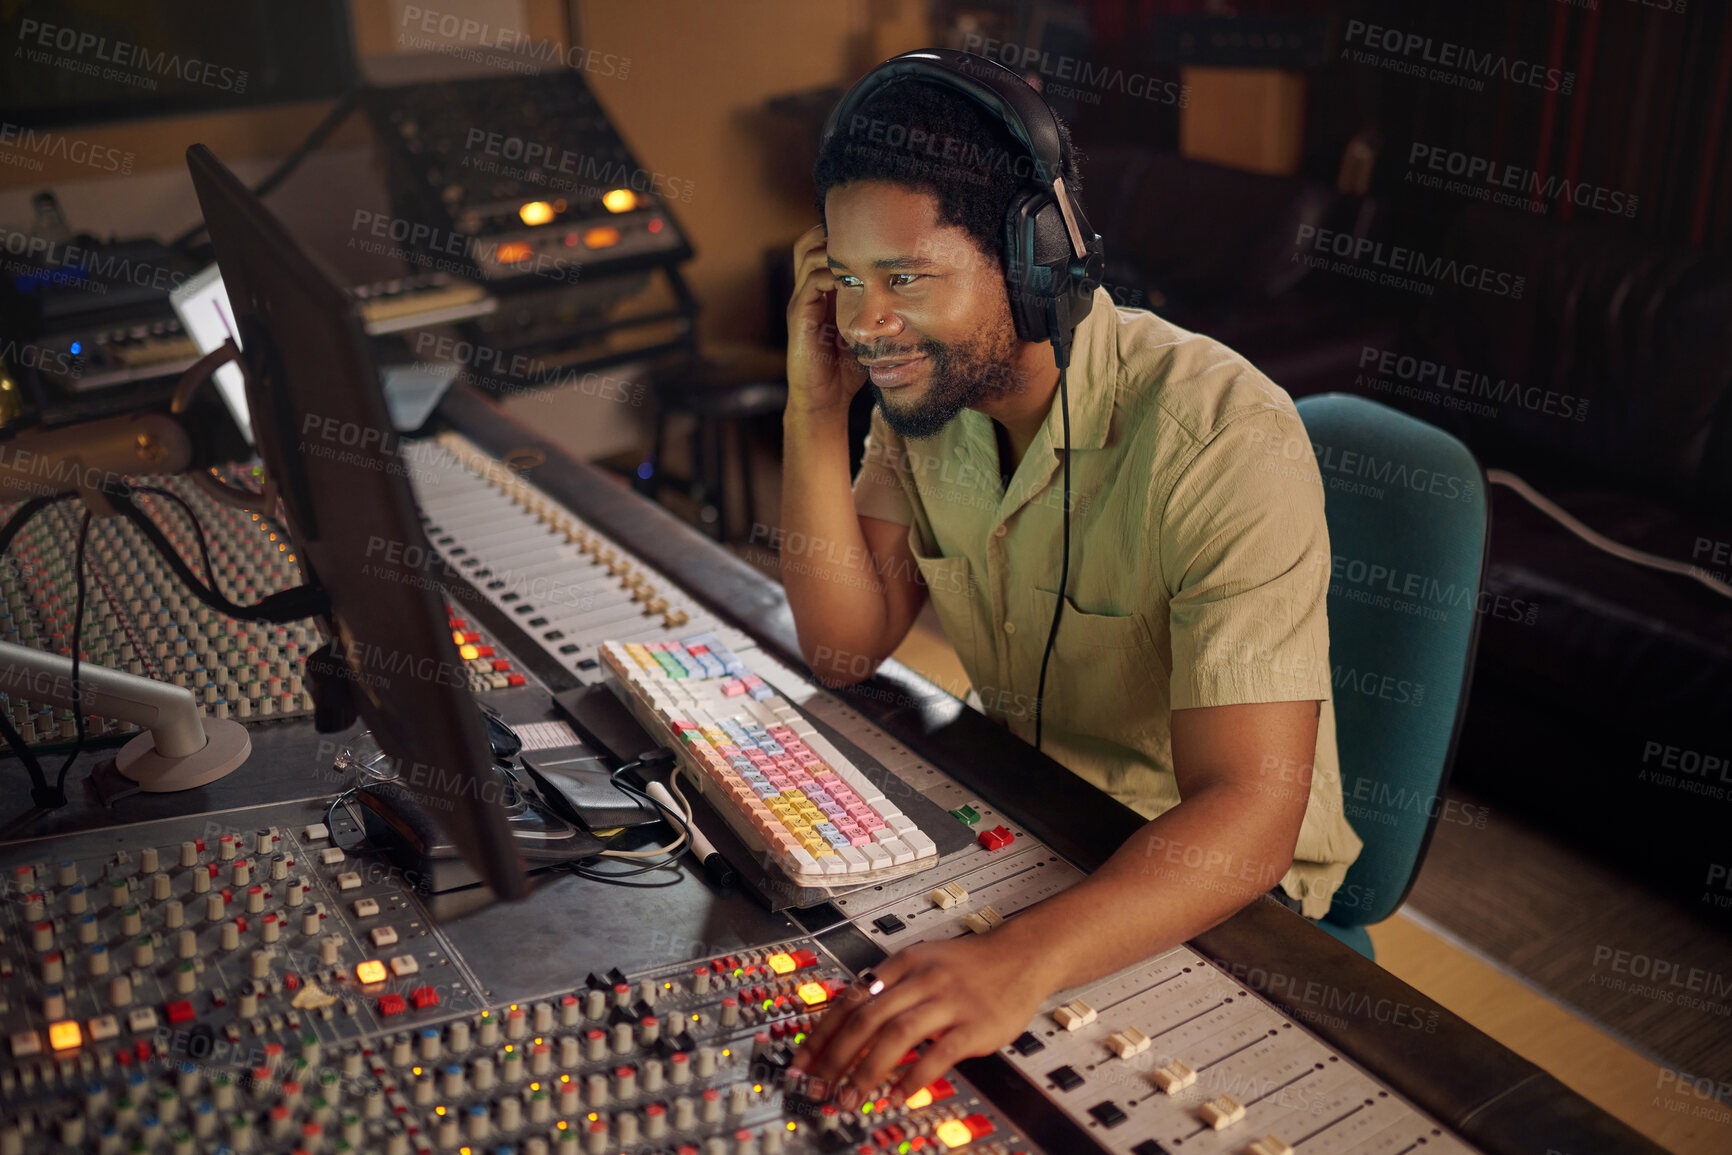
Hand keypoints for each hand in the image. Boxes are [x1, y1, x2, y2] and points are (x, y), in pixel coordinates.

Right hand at [786, 224, 867, 414]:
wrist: (824, 401)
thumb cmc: (846, 370)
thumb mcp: (865, 332)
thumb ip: (875, 312)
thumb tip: (910, 296)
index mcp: (820, 293)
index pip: (821, 248)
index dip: (841, 237)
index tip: (872, 236)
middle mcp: (806, 292)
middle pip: (808, 242)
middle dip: (832, 233)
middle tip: (864, 236)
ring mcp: (800, 302)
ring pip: (807, 254)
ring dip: (834, 250)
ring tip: (861, 256)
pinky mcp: (799, 316)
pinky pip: (812, 281)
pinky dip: (832, 274)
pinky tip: (854, 280)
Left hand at [786, 934, 1052, 1106]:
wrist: (1022, 954)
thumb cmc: (970, 965)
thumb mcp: (923, 962)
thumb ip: (888, 987)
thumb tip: (845, 1022)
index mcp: (903, 963)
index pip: (850, 998)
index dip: (821, 1033)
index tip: (802, 1061)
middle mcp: (922, 979)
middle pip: (866, 1018)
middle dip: (835, 1057)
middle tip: (819, 1086)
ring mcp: (949, 1002)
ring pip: (896, 1035)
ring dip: (867, 1071)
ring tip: (851, 1098)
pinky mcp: (976, 1025)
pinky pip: (938, 1054)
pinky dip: (913, 1077)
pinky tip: (898, 1096)